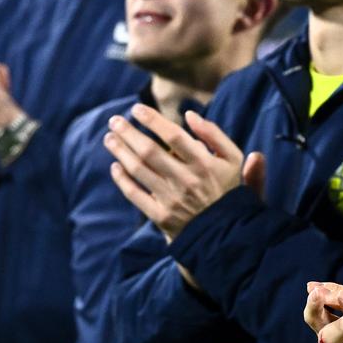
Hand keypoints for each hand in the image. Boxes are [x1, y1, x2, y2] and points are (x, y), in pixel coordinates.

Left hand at [104, 104, 257, 241]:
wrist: (225, 233)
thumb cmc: (227, 189)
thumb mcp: (233, 159)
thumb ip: (214, 135)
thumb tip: (190, 115)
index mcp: (204, 163)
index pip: (174, 136)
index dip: (153, 120)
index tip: (137, 109)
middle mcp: (186, 180)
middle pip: (150, 151)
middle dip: (129, 133)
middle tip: (114, 120)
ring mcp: (171, 199)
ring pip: (139, 170)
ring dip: (120, 151)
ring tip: (109, 138)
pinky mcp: (161, 216)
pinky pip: (135, 195)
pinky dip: (122, 179)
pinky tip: (115, 166)